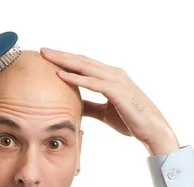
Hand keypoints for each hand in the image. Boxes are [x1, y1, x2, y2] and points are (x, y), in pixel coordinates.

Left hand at [40, 48, 177, 147]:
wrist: (151, 130)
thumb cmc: (130, 120)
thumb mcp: (104, 112)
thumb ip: (90, 106)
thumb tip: (74, 105)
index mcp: (110, 77)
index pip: (84, 64)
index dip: (66, 59)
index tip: (48, 56)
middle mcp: (113, 74)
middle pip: (82, 61)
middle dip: (61, 55)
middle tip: (42, 50)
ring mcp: (116, 81)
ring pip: (86, 67)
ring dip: (65, 61)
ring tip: (47, 57)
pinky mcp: (117, 92)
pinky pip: (93, 83)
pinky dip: (76, 78)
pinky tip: (61, 75)